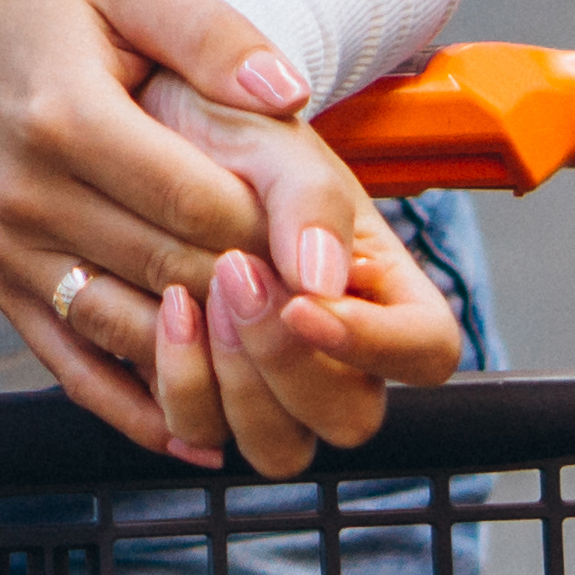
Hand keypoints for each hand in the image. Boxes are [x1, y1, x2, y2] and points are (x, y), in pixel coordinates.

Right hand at [0, 0, 309, 455]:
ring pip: (134, 333)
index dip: (274, 231)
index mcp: (64, 117)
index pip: (197, 204)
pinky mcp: (1, 287)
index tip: (330, 242)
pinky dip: (144, 407)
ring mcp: (8, 252)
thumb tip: (290, 97)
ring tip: (284, 348)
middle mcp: (26, 196)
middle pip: (173, 273)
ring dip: (214, 352)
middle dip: (258, 291)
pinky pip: (77, 370)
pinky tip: (206, 429)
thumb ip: (216, 36)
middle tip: (329, 302)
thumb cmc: (52, 4)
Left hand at [115, 76, 463, 479]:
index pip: (428, 352)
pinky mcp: (201, 397)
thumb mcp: (275, 141)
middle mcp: (338, 354)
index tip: (303, 301)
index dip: (377, 344)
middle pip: (349, 417)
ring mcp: (271, 386)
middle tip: (233, 275)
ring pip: (275, 447)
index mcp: (383, 290)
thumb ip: (310, 201)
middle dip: (286, 361)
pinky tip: (164, 314)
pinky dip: (175, 384)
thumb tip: (324, 281)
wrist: (147, 128)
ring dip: (232, 383)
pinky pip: (197, 432)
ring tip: (191, 294)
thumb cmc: (228, 130)